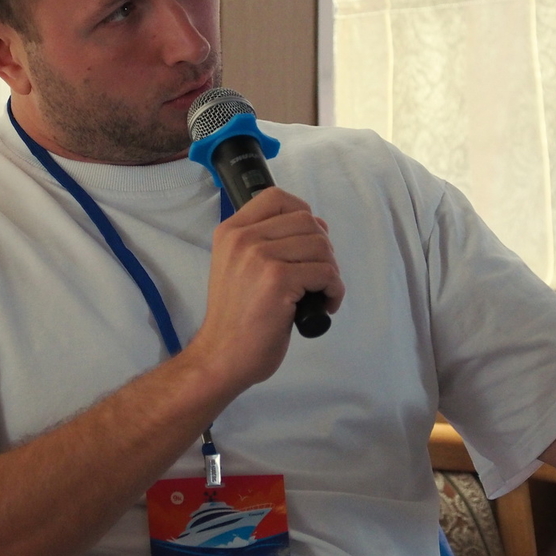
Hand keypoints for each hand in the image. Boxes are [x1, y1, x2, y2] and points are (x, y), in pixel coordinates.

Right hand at [185, 187, 343, 394]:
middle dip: (323, 249)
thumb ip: (265, 243)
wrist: (221, 357)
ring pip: (321, 246)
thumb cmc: (236, 319)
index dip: (302, 214)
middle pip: (307, 221)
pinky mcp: (278, 280)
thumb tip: (314, 227)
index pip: (276, 197)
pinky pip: (326, 273)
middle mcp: (243, 238)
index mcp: (231, 232)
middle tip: (317, 277)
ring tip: (320, 293)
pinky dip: (334, 290)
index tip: (308, 241)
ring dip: (330, 272)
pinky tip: (324, 306)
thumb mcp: (238, 267)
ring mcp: (259, 257)